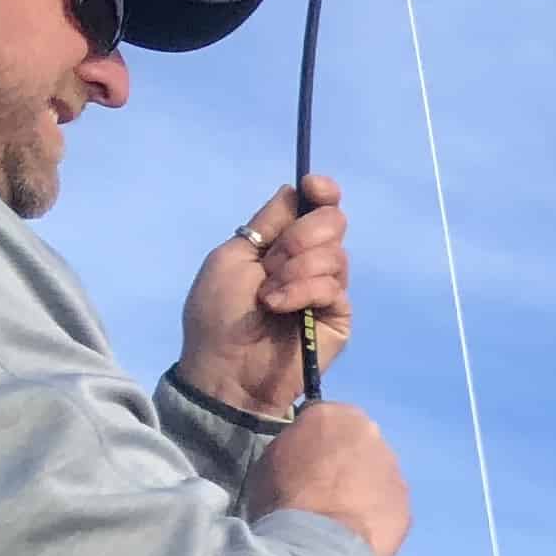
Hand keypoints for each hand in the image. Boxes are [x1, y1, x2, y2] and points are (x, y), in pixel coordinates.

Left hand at [181, 174, 349, 415]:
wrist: (227, 367)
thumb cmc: (217, 313)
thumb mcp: (232, 257)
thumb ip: (267, 223)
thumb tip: (296, 190)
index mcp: (281, 242)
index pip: (314, 206)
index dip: (320, 191)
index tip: (315, 188)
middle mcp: (308, 260)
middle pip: (332, 222)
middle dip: (302, 236)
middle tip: (273, 263)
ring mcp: (326, 288)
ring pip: (335, 254)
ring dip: (296, 270)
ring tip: (268, 298)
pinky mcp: (338, 316)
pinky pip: (333, 287)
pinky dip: (303, 291)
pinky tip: (279, 308)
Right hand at [250, 398, 409, 555]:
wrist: (317, 539)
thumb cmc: (283, 494)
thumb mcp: (271, 458)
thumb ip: (296, 445)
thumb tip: (307, 453)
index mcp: (335, 414)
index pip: (325, 418)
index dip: (314, 440)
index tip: (305, 460)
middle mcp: (372, 433)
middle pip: (358, 443)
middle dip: (345, 461)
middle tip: (325, 488)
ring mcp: (394, 468)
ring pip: (378, 472)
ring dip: (364, 486)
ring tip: (342, 513)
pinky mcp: (405, 501)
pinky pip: (388, 503)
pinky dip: (376, 512)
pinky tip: (357, 529)